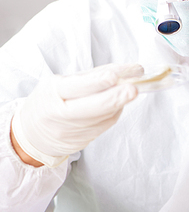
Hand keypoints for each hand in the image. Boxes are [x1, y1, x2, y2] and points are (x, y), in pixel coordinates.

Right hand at [10, 64, 142, 166]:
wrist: (31, 135)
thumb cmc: (48, 102)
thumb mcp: (59, 83)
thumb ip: (89, 77)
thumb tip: (120, 70)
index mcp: (53, 93)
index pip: (78, 87)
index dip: (98, 82)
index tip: (115, 76)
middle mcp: (62, 114)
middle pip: (94, 106)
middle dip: (116, 97)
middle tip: (134, 88)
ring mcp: (73, 131)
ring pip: (104, 116)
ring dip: (120, 102)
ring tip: (132, 88)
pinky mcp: (83, 141)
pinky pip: (105, 124)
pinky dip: (115, 112)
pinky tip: (118, 103)